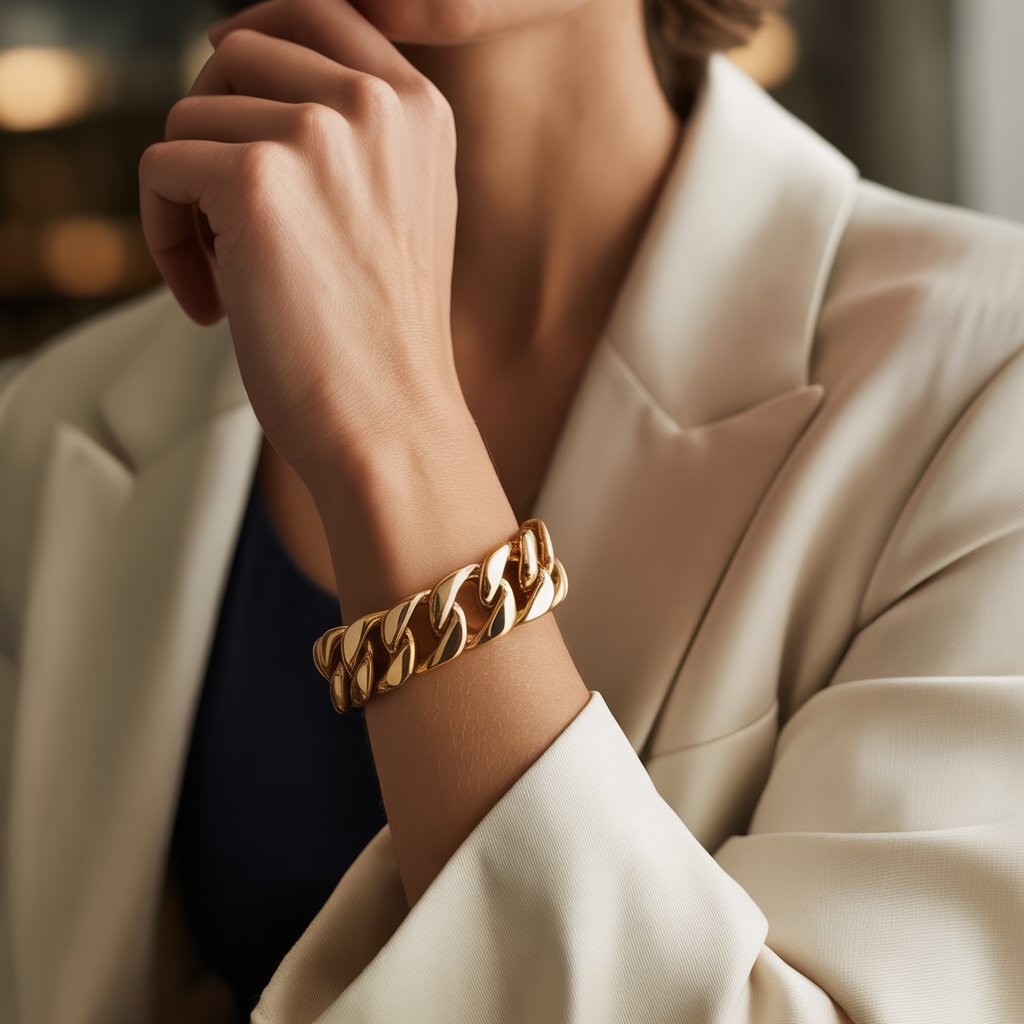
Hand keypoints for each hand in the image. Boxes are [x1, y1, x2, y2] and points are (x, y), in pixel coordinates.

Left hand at [138, 0, 464, 479]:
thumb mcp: (398, 214)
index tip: (227, 97)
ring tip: (223, 275)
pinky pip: (160, 168)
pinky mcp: (257, 180)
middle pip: (238, 53)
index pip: (318, 9)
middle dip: (211, 128)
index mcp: (420, 111)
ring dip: (187, 196)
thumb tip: (250, 93)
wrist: (391, 423)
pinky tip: (207, 299)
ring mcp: (320, 135)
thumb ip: (351, 142)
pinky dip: (162, 236)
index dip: (255, 42)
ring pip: (190, 115)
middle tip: (220, 213)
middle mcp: (377, 106)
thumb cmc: (384, 343)